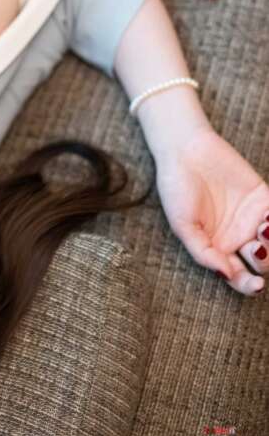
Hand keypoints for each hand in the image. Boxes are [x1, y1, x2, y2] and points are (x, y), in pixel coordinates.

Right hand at [154, 126, 268, 296]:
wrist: (185, 150)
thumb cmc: (176, 188)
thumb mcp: (182, 225)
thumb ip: (203, 252)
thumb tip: (227, 275)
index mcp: (218, 248)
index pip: (239, 276)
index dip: (249, 286)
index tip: (255, 285)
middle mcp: (238, 236)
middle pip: (261, 263)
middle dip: (264, 262)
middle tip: (255, 248)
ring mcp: (252, 217)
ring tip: (264, 228)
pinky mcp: (263, 198)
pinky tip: (268, 218)